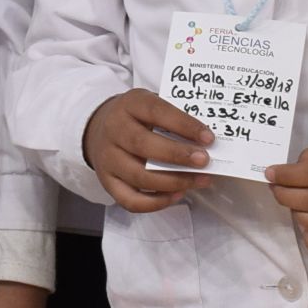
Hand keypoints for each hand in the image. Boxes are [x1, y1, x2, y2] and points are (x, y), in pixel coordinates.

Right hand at [82, 90, 209, 212]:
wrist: (99, 128)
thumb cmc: (136, 117)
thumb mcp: (151, 104)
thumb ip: (174, 117)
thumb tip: (205, 140)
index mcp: (129, 105)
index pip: (156, 112)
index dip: (183, 125)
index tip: (208, 137)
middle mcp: (114, 130)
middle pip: (143, 145)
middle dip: (177, 155)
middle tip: (204, 161)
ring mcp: (108, 158)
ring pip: (139, 176)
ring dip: (174, 181)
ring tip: (199, 180)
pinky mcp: (107, 182)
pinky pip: (130, 200)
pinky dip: (156, 202)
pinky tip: (177, 195)